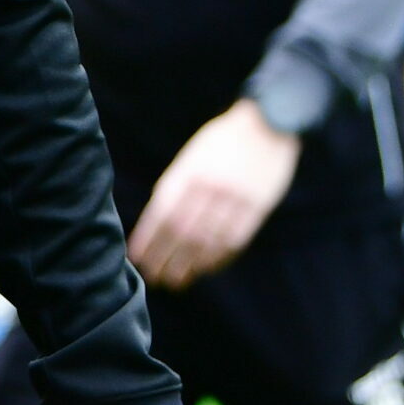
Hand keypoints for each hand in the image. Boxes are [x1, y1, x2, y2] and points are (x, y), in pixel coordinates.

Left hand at [126, 99, 298, 290]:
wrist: (266, 124)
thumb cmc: (221, 142)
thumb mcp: (191, 157)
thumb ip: (176, 186)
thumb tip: (157, 223)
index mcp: (187, 173)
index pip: (161, 214)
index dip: (148, 240)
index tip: (137, 259)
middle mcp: (208, 187)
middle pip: (182, 232)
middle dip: (166, 258)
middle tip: (156, 278)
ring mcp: (234, 198)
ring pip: (208, 240)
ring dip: (191, 264)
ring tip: (178, 280)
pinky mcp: (258, 206)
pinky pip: (235, 239)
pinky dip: (219, 257)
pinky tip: (207, 268)